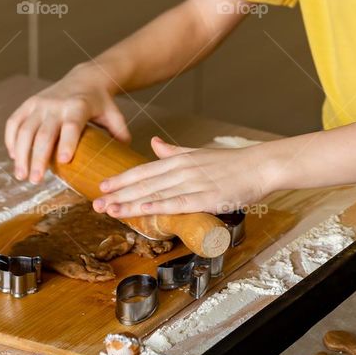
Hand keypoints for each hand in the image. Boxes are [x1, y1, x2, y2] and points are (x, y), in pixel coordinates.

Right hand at [5, 64, 129, 183]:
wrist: (85, 78)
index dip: (67, 143)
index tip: (64, 162)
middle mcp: (56, 104)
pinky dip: (11, 141)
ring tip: (22, 176)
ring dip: (21, 155)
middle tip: (35, 180)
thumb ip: (120, 133)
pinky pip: (14, 122)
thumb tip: (125, 152)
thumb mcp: (114, 114)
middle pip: (44, 134)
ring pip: (24, 131)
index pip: (72, 126)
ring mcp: (40, 103)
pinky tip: (14, 157)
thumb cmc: (100, 102)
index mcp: (79, 106)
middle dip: (38, 159)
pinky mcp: (28, 103)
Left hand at [92, 135, 282, 218]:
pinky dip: (156, 207)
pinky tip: (140, 211)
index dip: (122, 179)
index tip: (103, 186)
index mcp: (180, 159)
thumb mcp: (199, 152)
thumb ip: (173, 150)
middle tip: (95, 203)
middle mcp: (182, 170)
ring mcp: (193, 184)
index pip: (144, 170)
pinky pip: (176, 204)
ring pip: (155, 194)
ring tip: (108, 210)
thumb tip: (153, 142)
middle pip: (143, 183)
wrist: (260, 166)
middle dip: (117, 193)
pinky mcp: (205, 198)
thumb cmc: (233, 162)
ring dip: (129, 202)